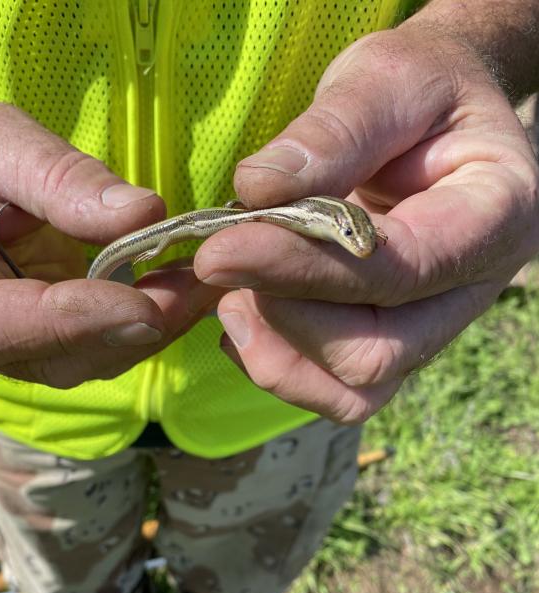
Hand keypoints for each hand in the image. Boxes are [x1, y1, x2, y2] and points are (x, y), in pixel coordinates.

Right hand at [0, 87, 221, 387]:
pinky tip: (191, 286)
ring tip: (209, 282)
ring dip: (157, 327)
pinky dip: (153, 317)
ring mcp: (24, 342)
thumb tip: (143, 213)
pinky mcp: (59, 334)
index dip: (77, 321)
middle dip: (136, 330)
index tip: (146, 307)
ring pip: (93, 360)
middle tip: (202, 288)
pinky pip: (108, 341)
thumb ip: (53, 178)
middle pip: (61, 359)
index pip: (2, 328)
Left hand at [193, 22, 538, 421]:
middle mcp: (469, 289)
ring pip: (356, 390)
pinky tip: (247, 317)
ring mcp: (430, 325)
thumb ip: (335, 130)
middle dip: (285, 317)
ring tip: (231, 296)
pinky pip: (336, 391)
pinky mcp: (391, 340)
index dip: (303, 269)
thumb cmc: (420, 89)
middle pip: (376, 353)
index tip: (221, 249)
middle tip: (223, 261)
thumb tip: (258, 190)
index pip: (398, 271)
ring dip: (276, 355)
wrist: (436, 117)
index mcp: (494, 216)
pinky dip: (280, 367)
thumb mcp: (387, 79)